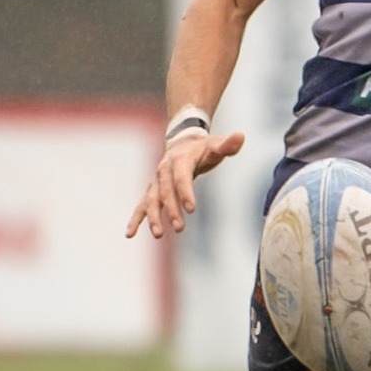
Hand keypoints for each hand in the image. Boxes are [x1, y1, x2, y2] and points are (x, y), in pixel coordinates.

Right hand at [124, 128, 245, 240]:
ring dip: (153, 217)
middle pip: (165, 191)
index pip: (181, 177)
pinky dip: (136, 219)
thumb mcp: (216, 145)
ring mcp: (156, 181)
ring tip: (158, 234)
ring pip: (151, 199)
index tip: (192, 209)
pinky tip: (130, 234)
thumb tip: (241, 136)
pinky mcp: (153, 190)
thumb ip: (228, 145)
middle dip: (171, 209)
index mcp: (180, 159)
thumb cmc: (203, 147)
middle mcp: (164, 170)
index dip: (185, 192)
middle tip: (179, 227)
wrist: (183, 142)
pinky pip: (142, 205)